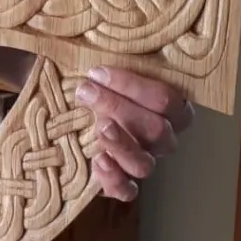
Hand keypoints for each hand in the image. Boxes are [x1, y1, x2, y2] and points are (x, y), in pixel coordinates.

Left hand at [75, 66, 193, 202]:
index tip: (97, 73)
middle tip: (87, 92)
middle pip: (156, 128)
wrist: (70, 123)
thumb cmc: (98, 90)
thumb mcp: (107, 75)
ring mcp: (144, 162)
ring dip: (121, 144)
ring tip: (100, 128)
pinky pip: (127, 191)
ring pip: (144, 163)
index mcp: (170, 109)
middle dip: (120, 108)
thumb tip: (98, 49)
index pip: (165, 99)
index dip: (132, 85)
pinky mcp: (123, 184)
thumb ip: (113, 67)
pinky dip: (114, 179)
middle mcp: (162, 138)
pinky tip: (98, 161)